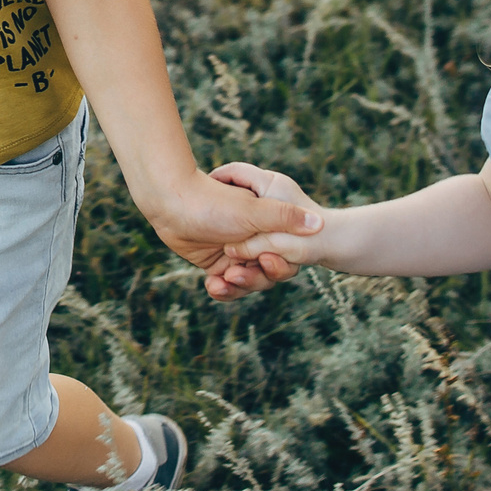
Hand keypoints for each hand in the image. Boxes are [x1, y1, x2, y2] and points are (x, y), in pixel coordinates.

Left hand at [134, 169, 320, 302]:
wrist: (171, 201)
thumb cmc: (213, 201)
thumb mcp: (253, 210)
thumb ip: (285, 217)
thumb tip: (319, 224)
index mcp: (268, 227)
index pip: (285, 256)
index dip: (278, 264)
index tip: (264, 259)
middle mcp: (253, 242)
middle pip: (265, 274)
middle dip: (253, 278)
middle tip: (234, 272)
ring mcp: (234, 253)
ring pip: (245, 281)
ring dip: (236, 286)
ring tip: (219, 282)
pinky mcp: (215, 262)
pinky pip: (225, 284)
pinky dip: (221, 289)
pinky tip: (212, 286)